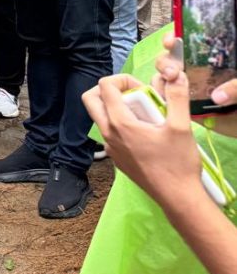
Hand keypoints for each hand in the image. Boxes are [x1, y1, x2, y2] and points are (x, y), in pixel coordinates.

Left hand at [82, 66, 203, 212]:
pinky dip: (122, 125)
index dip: (123, 80)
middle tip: (136, 97)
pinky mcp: (116, 158)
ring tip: (147, 116)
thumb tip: (175, 75)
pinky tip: (146, 134)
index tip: (143, 89)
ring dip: (118, 109)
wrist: (177, 198)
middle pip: (91, 99)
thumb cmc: (178, 163)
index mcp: (119, 123)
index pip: (105, 86)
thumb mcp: (181, 126)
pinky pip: (111, 133)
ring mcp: (110, 147)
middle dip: (111, 91)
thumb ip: (176, 97)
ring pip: (102, 117)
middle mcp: (108, 133)